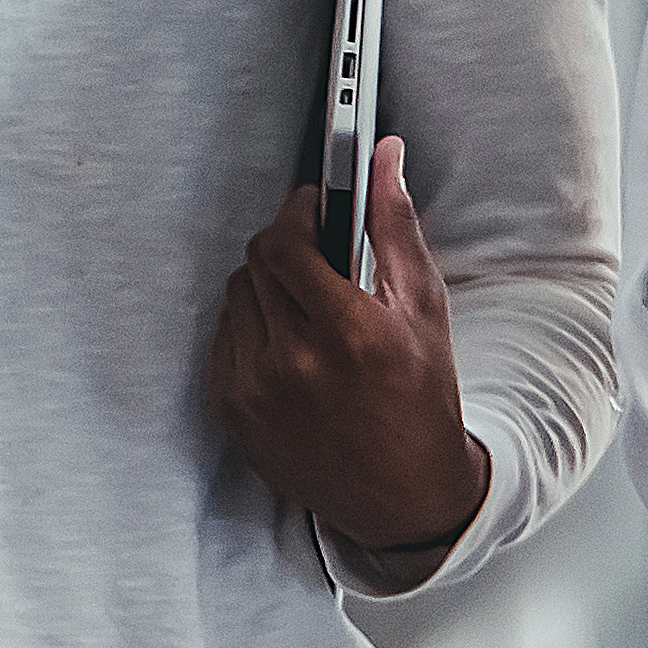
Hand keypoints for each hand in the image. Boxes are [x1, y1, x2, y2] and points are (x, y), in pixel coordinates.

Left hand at [210, 135, 488, 559]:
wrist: (400, 494)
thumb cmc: (422, 398)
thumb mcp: (424, 309)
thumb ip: (396, 226)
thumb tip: (384, 153)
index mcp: (348, 332)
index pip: (284, 242)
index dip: (297, 213)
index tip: (315, 207)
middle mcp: (292, 362)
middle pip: (256, 263)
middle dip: (287, 246)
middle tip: (321, 255)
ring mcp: (253, 391)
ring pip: (235, 297)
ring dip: (267, 286)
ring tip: (309, 304)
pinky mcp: (230, 411)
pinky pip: (223, 337)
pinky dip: (251, 327)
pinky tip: (290, 342)